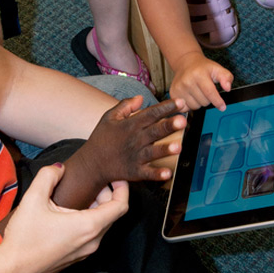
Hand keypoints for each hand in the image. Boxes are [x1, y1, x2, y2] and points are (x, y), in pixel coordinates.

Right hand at [0, 163, 128, 272]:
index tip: (116, 176)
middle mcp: (93, 241)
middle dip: (106, 195)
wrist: (13, 271)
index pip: (120, 206)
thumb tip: (60, 168)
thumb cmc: (24, 238)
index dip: (123, 188)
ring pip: (101, 225)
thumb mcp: (33, 199)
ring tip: (80, 195)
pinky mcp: (77, 257)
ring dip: (96, 208)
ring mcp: (86, 252)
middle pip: (112, 214)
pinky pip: (92, 235)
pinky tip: (69, 214)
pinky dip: (89, 220)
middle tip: (92, 182)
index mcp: (89, 226)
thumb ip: (48, 176)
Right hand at [54, 95, 186, 208]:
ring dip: (165, 150)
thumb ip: (125, 105)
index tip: (180, 102)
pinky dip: (156, 174)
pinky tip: (167, 174)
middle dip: (169, 126)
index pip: (151, 113)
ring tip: (178, 147)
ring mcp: (135, 157)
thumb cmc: (101, 138)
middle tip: (182, 121)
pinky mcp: (134, 172)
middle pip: (155, 131)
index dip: (166, 107)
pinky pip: (147, 173)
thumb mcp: (109, 117)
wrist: (91, 164)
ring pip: (153, 152)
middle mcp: (135, 140)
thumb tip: (141, 97)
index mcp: (130, 125)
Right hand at [169, 51, 232, 110]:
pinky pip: (185, 108)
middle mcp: (187, 81)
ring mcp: (179, 88)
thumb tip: (228, 88)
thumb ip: (226, 77)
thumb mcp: (217, 69)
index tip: (222, 107)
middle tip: (206, 90)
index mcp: (199, 74)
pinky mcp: (173, 93)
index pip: (210, 93)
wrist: (186, 63)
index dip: (218, 102)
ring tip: (197, 92)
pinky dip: (190, 105)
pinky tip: (190, 96)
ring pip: (195, 106)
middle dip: (208, 99)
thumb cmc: (203, 68)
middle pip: (204, 102)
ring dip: (199, 102)